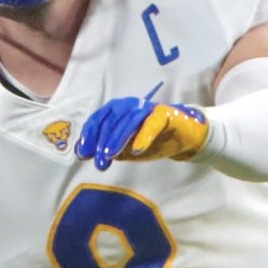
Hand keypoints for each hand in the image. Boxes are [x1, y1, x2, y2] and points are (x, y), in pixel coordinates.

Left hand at [74, 96, 207, 170]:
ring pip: (129, 120)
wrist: (184, 137)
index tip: (83, 153)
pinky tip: (137, 150)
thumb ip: (107, 149)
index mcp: (117, 111)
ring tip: (111, 156)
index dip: (89, 135)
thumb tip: (83, 153)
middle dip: (102, 141)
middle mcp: (130, 106)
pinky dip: (144, 135)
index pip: (98, 120)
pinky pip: (153, 123)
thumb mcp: (125, 148)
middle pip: (112, 120)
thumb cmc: (151, 140)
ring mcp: (148, 109)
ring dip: (118, 138)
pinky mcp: (165, 114)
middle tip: (98, 161)